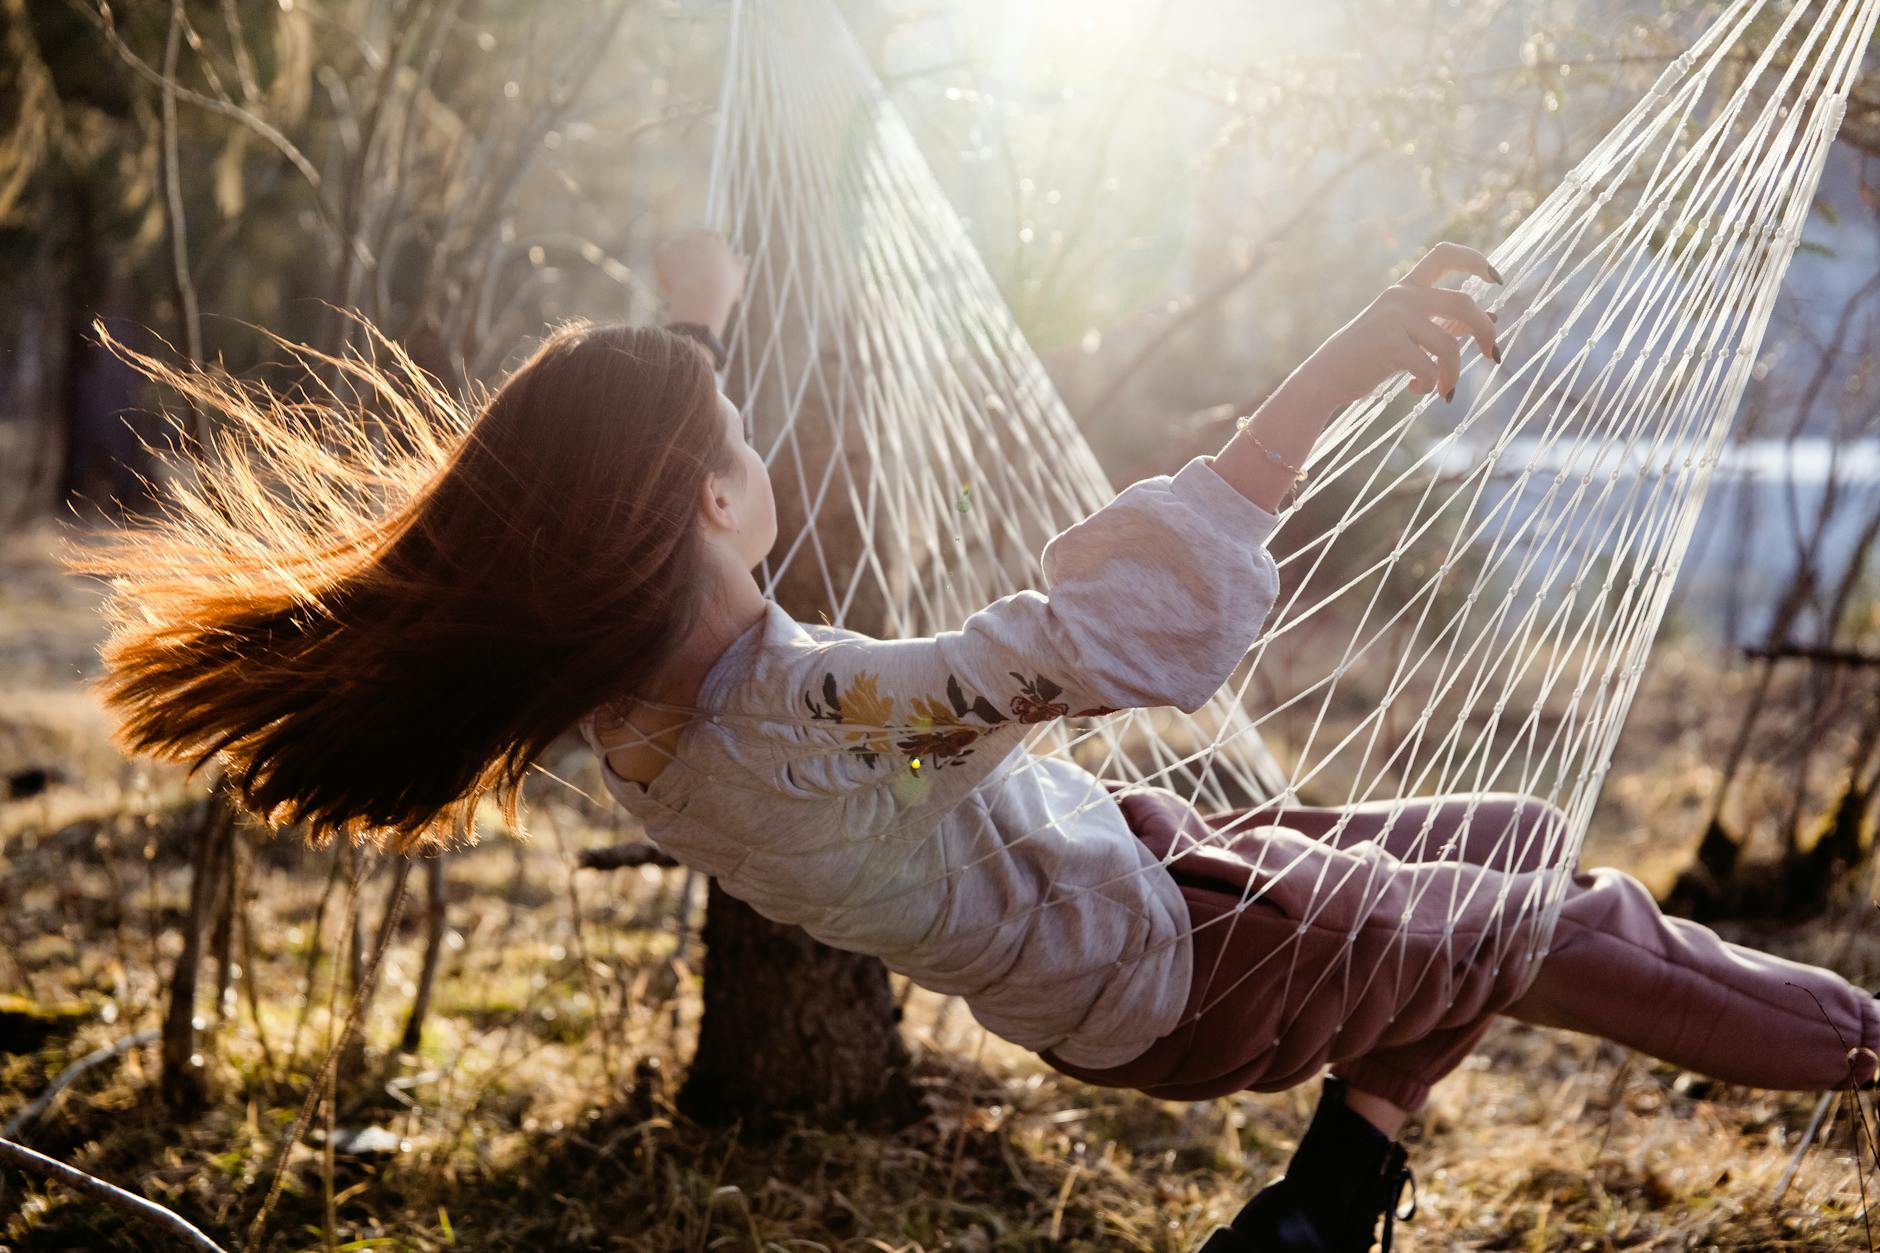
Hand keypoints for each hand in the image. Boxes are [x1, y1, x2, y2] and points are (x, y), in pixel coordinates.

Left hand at [656, 228, 748, 335]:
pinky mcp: (664, 250)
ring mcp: (679, 241)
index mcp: (715, 239)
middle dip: (690, 262)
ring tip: (684, 287)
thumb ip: (739, 265)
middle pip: (691, 247)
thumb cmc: (723, 289)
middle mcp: (696, 235)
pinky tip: (672, 286)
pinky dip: (664, 274)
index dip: (709, 260)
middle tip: (692, 281)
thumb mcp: (736, 277)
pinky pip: (661, 261)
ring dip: (677, 268)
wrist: (703, 293)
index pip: (711, 242)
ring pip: (675, 255)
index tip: (708, 274)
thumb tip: (743, 257)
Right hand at [1291, 241, 1501, 409]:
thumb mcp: (1409, 335)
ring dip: (1454, 374)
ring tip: (1445, 391)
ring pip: (1449, 346)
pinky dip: (1431, 385)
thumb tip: (1494, 318)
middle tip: (1493, 356)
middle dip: (1486, 330)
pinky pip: (1430, 368)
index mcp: (1406, 288)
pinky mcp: (1389, 344)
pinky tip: (1417, 390)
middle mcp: (1402, 296)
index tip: (1495, 279)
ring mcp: (1394, 318)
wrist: (1327, 377)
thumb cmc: (1370, 357)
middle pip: (1463, 303)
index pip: (1445, 255)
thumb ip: (1446, 324)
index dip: (1476, 261)